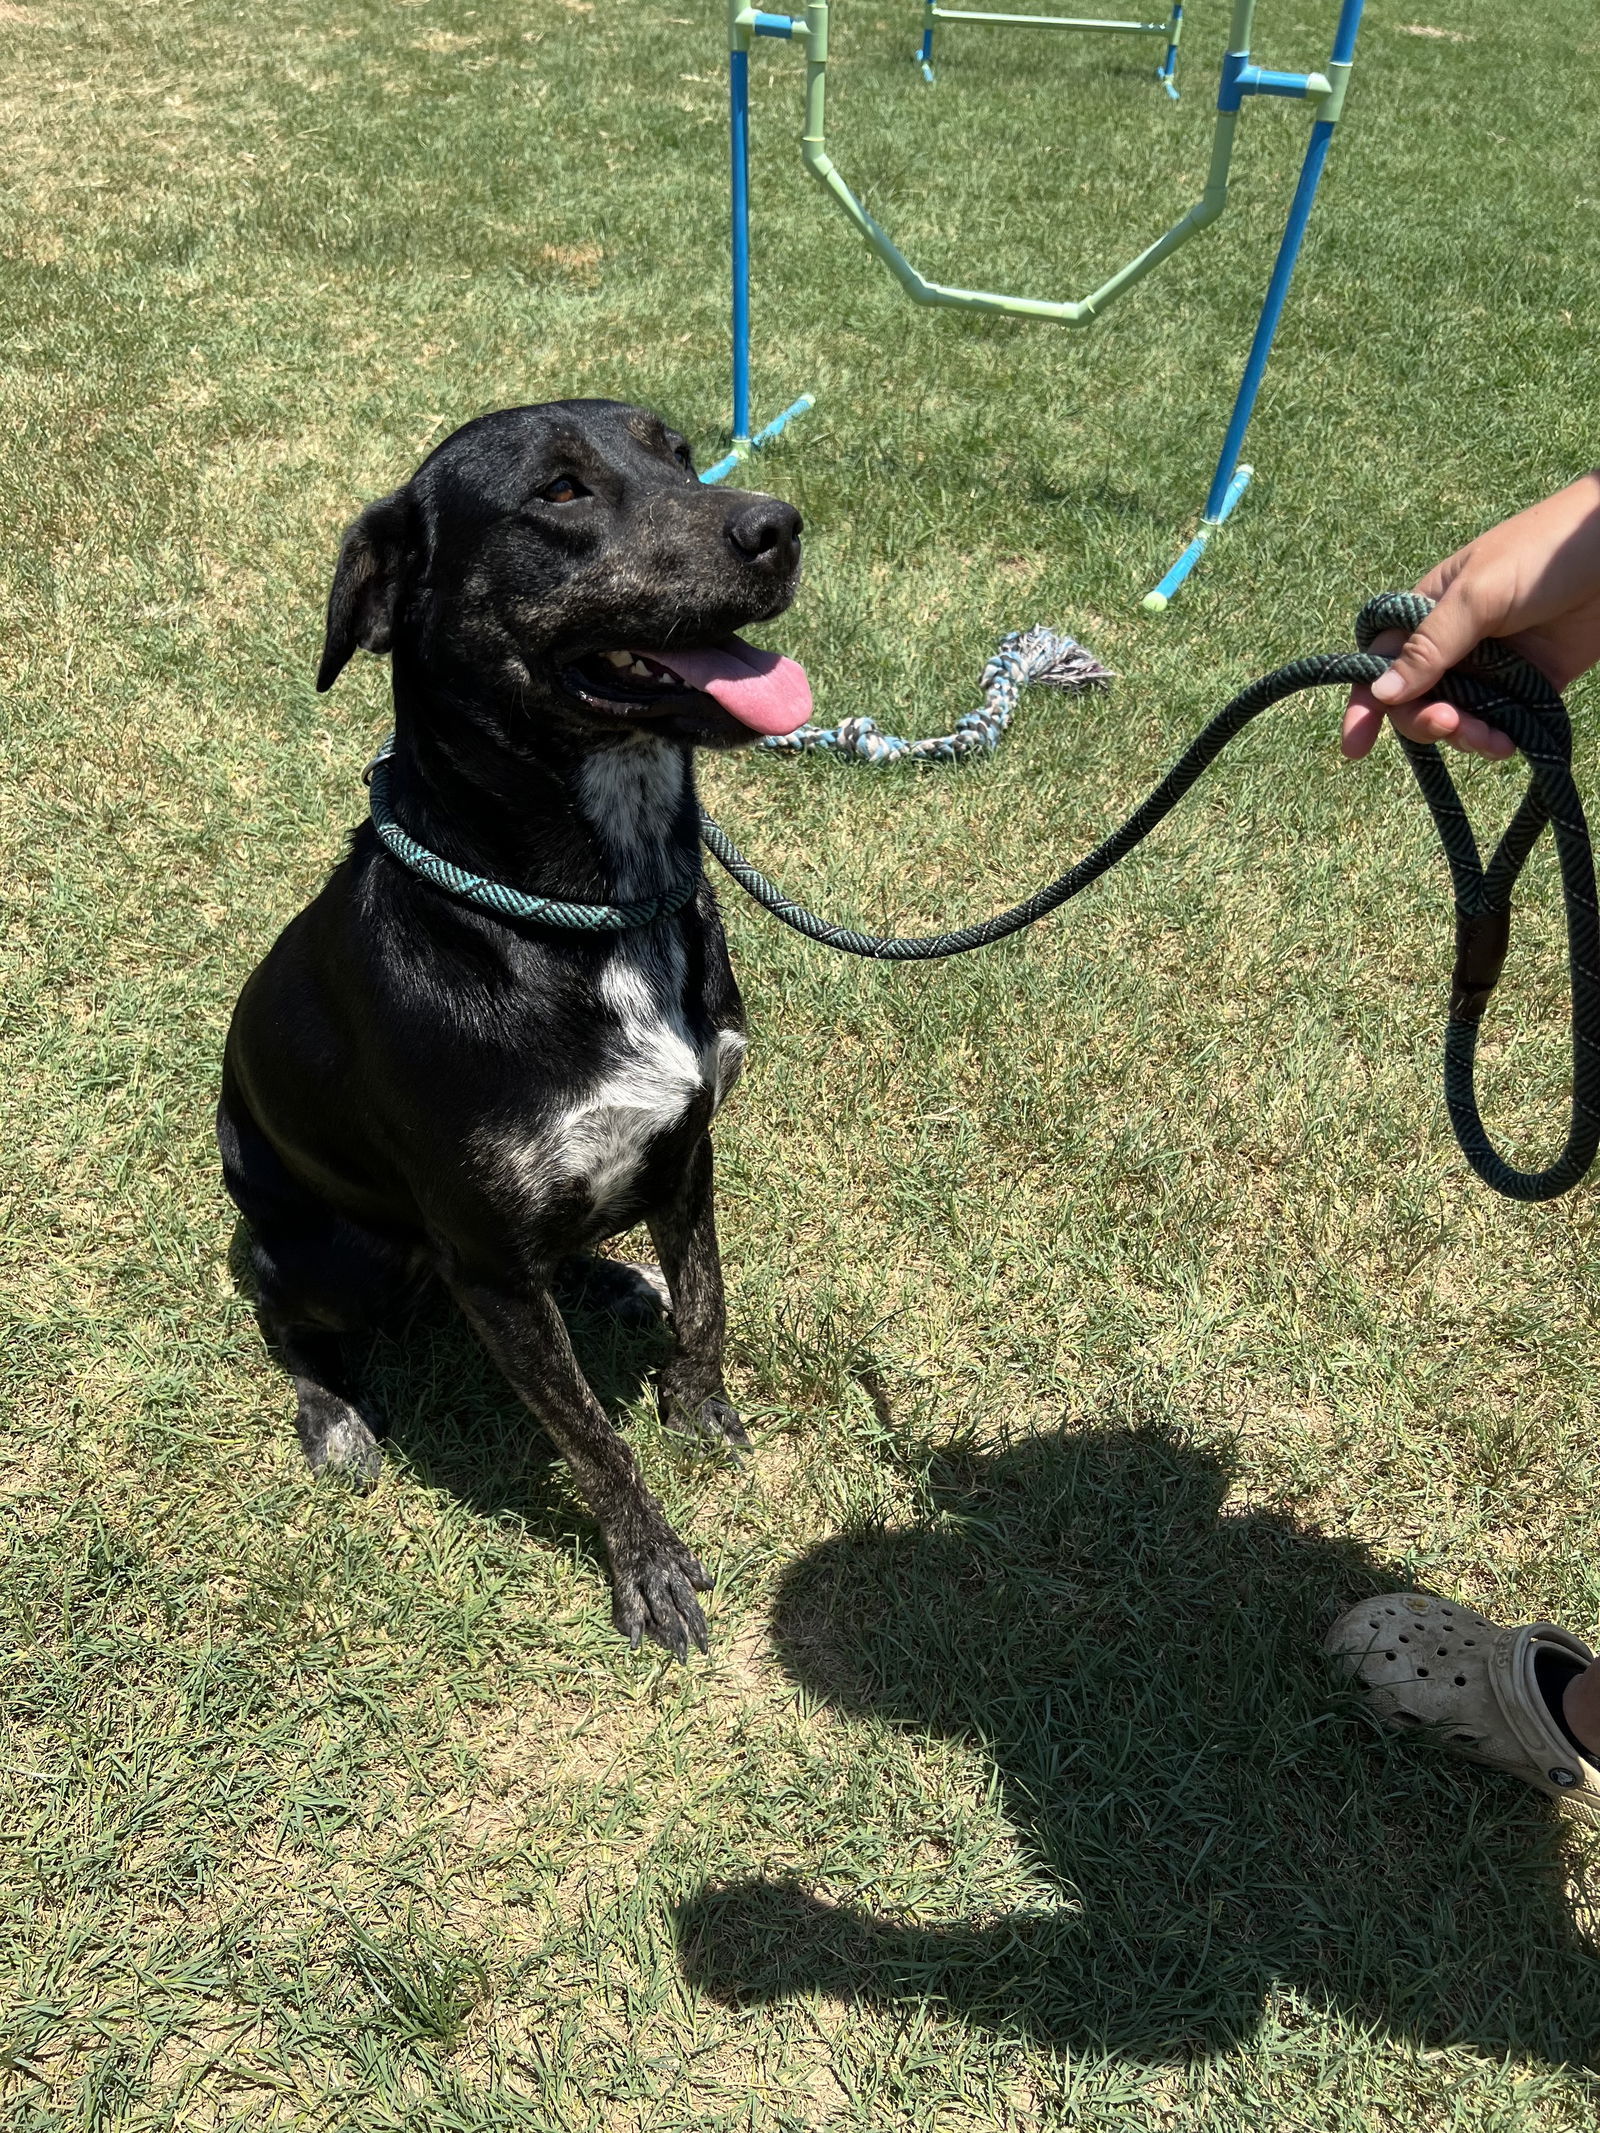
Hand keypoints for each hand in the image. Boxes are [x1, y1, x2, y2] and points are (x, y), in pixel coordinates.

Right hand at [1341, 471, 1599, 761]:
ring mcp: (1493, 667)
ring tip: (1492, 739)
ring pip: (1458, 718)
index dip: (1365, 703)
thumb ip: (1430, 648)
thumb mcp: (1478, 596)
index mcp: (1428, 611)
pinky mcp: (1531, 685)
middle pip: (1417, 700)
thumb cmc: (1544, 553)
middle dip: (1426, 721)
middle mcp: (1454, 643)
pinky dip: (1498, 739)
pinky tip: (1509, 742)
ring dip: (1465, 736)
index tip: (1356, 747)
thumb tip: (1380, 694)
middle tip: (1451, 725)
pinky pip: (1501, 724)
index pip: (1381, 662)